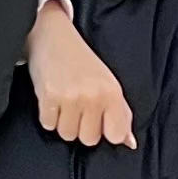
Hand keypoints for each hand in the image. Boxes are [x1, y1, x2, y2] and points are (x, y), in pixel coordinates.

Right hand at [27, 0, 134, 148]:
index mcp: (112, 93)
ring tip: (64, 103)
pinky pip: (48, 124)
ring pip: (67, 134)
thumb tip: (130, 143)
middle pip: (89, 139)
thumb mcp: (108, 83)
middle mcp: (93, 96)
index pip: (116, 135)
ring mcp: (70, 97)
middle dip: (81, 127)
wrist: (52, 35)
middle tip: (78, 107)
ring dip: (63, 123)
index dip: (105, 131)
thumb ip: (120, 114)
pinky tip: (51, 100)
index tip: (99, 119)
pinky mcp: (48, 96)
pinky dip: (48, 115)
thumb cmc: (80, 60)